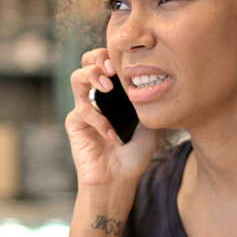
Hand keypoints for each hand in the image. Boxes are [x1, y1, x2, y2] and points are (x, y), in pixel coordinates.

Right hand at [68, 48, 159, 189]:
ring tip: (107, 87)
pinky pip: (82, 111)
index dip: (113, 56)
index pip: (107, 63)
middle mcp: (95, 97)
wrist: (119, 180)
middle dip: (97, 58)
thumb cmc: (134, 155)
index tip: (128, 61)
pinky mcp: (74, 124)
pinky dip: (99, 121)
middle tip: (112, 68)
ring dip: (92, 76)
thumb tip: (162, 82)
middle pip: (86, 62)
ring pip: (77, 78)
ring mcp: (82, 109)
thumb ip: (151, 103)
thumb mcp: (151, 125)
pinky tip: (112, 135)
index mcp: (112, 94)